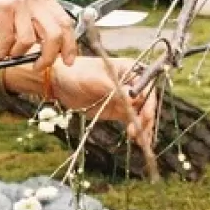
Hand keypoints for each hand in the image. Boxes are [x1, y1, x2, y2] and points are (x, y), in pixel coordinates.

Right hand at [0, 0, 77, 69]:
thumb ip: (33, 10)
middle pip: (54, 35)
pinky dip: (2, 52)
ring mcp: (19, 3)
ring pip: (30, 40)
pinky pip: (7, 39)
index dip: (70, 45)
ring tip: (10, 55)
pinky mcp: (2, 8)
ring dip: (19, 54)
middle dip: (49, 57)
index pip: (66, 22)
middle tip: (39, 66)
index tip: (68, 59)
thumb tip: (41, 39)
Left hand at [28, 55, 157, 143]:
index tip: (145, 114)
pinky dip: (137, 130)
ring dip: (143, 126)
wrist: (61, 84)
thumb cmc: (77, 73)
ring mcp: (126, 98)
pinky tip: (139, 140)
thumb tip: (134, 98)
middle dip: (145, 116)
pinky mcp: (119, 110)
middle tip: (139, 129)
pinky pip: (132, 120)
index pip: (146, 84)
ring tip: (139, 139)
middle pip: (147, 100)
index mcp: (129, 68)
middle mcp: (131, 83)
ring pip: (141, 113)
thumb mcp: (94, 80)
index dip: (148, 99)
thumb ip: (114, 89)